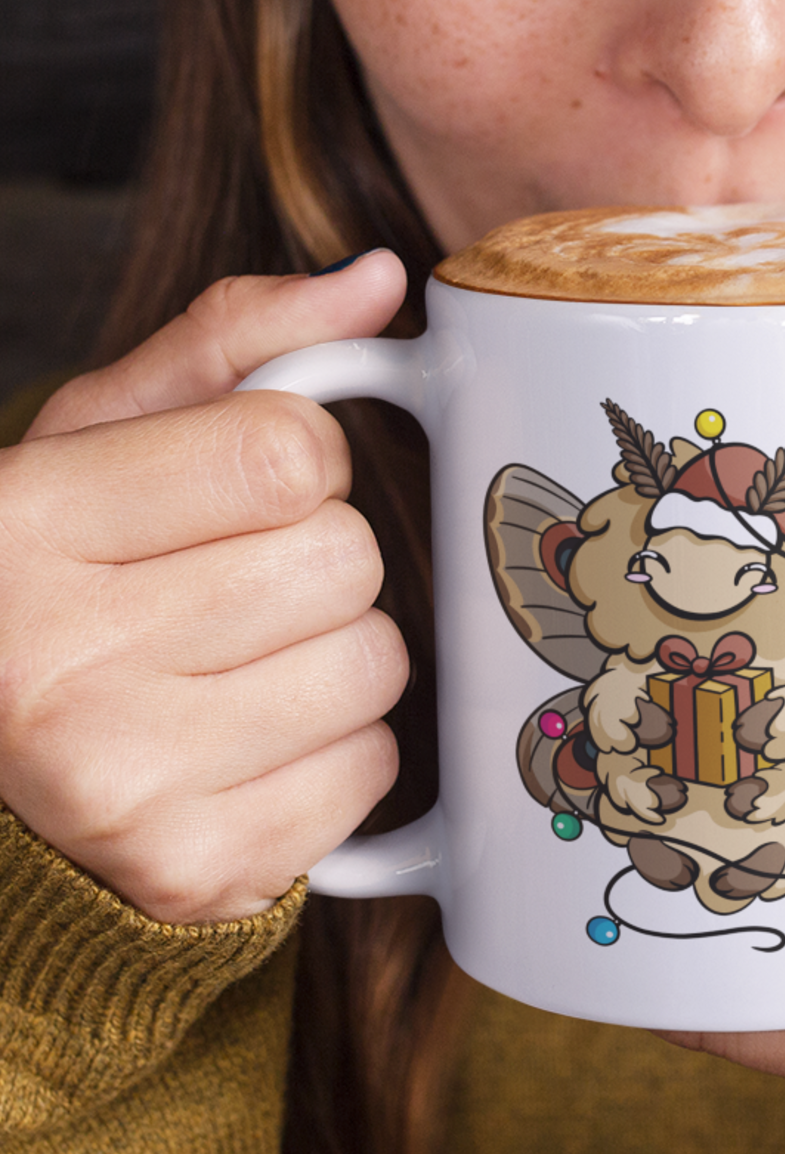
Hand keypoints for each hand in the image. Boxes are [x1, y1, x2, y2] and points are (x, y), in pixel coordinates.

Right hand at [0, 254, 410, 923]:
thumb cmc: (55, 575)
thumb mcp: (99, 437)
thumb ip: (234, 344)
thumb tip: (379, 279)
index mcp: (25, 525)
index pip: (286, 452)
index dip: (300, 457)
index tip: (249, 484)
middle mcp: (56, 660)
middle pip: (344, 561)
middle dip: (321, 557)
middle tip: (237, 582)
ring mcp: (121, 783)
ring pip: (374, 666)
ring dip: (338, 653)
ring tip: (241, 662)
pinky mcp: (191, 873)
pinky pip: (371, 774)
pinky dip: (339, 753)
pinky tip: (251, 741)